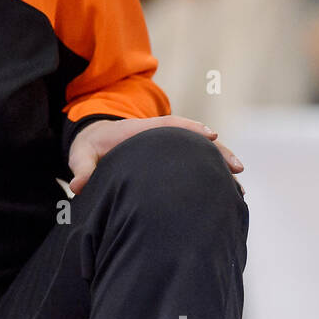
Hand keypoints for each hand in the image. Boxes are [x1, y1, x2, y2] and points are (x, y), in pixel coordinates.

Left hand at [67, 115, 244, 195]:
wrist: (95, 140)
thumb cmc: (90, 147)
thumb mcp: (81, 154)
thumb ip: (81, 168)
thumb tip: (79, 184)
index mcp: (142, 131)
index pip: (170, 125)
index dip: (190, 129)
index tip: (210, 136)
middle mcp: (161, 137)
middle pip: (195, 140)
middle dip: (218, 151)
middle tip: (237, 168)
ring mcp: (169, 148)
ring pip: (201, 154)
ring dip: (221, 166)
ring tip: (239, 188)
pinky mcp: (172, 160)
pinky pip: (196, 164)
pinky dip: (213, 175)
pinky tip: (228, 193)